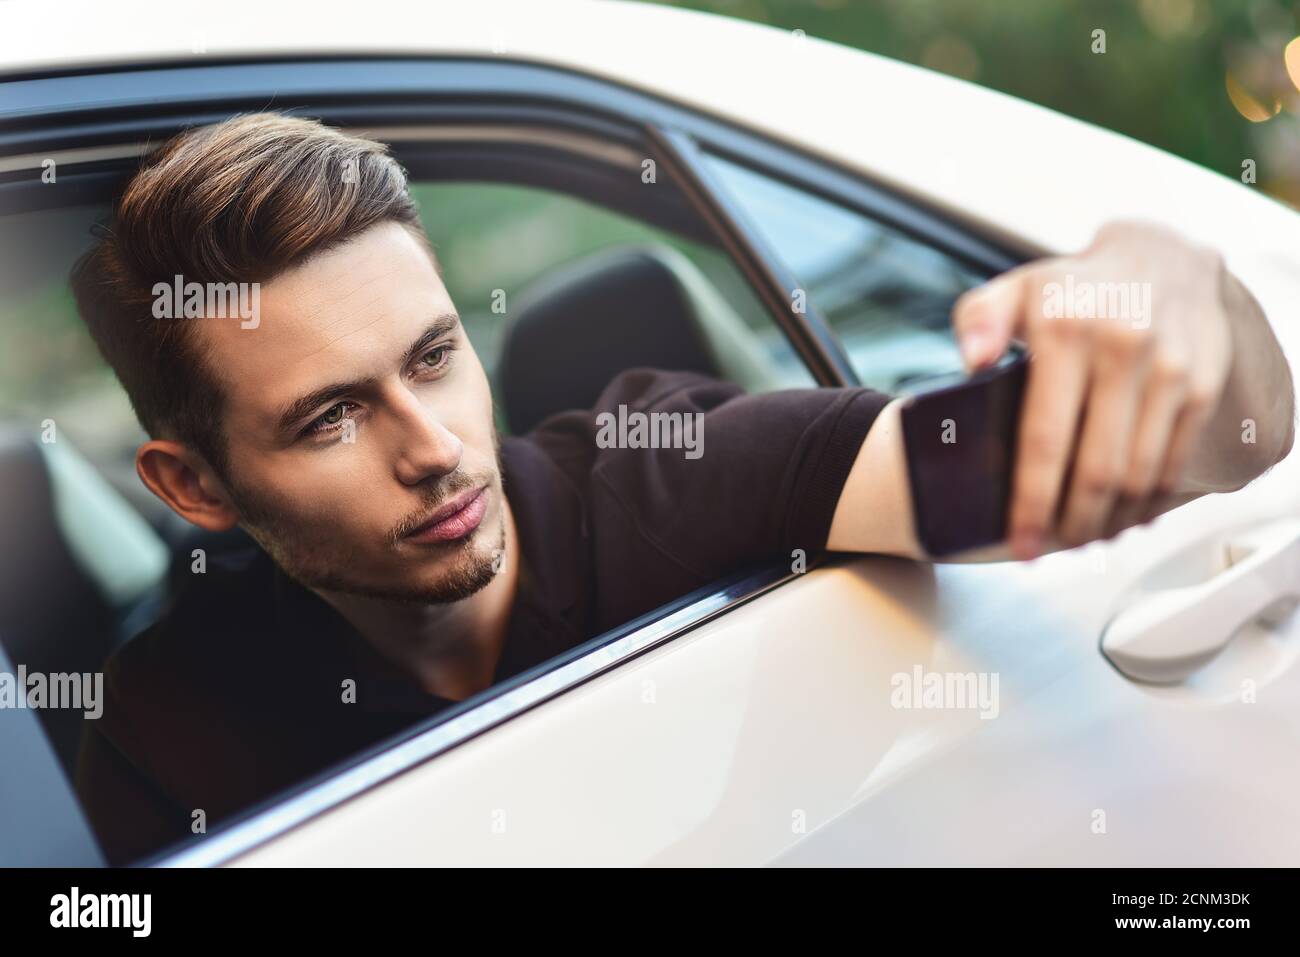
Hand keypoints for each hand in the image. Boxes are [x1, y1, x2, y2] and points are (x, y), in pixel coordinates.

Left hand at [951, 220, 1292, 559]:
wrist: (1160, 254)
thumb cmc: (1074, 286)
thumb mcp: (1013, 288)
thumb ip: (979, 320)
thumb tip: (971, 360)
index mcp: (1066, 332)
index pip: (1045, 441)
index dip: (1032, 504)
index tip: (1021, 543)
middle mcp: (1123, 349)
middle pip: (1096, 469)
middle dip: (1072, 524)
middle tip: (1050, 548)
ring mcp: (1169, 367)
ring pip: (1139, 474)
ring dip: (1111, 521)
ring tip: (1085, 539)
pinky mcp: (1202, 383)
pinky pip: (1174, 460)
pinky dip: (1151, 499)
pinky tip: (1127, 516)